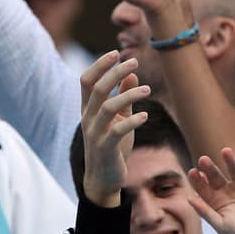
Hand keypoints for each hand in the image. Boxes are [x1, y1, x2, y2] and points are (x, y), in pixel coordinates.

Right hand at [79, 52, 150, 205]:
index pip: (86, 81)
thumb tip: (132, 74)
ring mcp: (95, 134)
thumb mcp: (118, 119)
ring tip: (147, 89)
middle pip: (97, 89)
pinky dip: (132, 121)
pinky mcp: (106, 149)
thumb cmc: (112, 147)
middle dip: (115, 72)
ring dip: (128, 95)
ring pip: (107, 107)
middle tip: (134, 61)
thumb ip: (123, 97)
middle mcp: (88, 119)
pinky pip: (117, 131)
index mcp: (88, 110)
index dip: (99, 65)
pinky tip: (146, 115)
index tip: (115, 53)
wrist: (103, 179)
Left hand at [186, 149, 234, 233]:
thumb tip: (189, 199)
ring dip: (229, 159)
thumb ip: (205, 212)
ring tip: (225, 151)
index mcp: (216, 200)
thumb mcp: (222, 225)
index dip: (197, 180)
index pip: (202, 187)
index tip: (193, 172)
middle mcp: (227, 189)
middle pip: (215, 175)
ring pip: (232, 168)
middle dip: (209, 167)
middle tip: (203, 160)